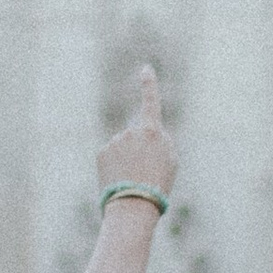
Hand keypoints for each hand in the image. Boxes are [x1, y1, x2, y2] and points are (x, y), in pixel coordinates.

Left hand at [99, 64, 176, 208]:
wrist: (134, 204)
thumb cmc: (158, 184)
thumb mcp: (171, 160)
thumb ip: (160, 140)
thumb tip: (146, 133)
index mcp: (153, 131)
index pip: (151, 101)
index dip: (149, 84)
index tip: (145, 68)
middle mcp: (131, 131)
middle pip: (137, 135)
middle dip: (141, 149)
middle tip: (147, 172)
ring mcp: (115, 140)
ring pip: (123, 146)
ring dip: (128, 159)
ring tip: (134, 179)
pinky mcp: (101, 152)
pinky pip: (111, 155)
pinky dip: (115, 165)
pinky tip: (120, 179)